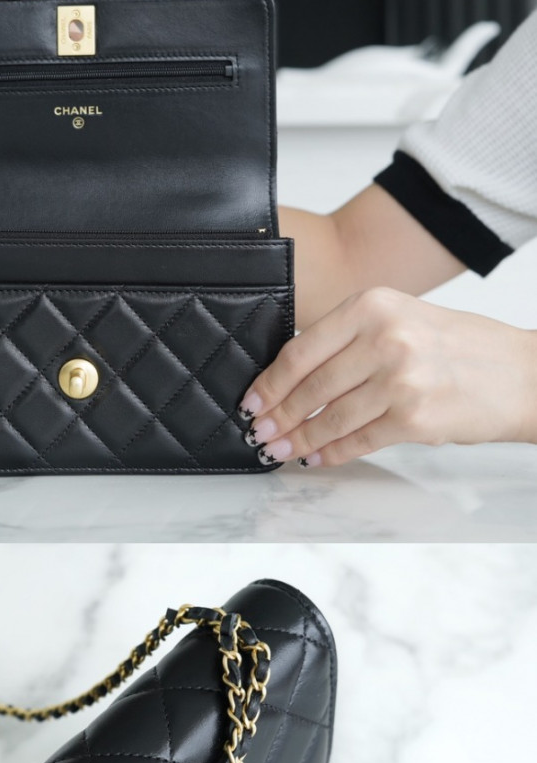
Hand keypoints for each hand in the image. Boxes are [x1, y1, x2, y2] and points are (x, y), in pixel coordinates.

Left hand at [243, 294, 536, 465]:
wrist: (521, 373)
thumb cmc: (464, 347)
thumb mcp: (404, 318)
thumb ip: (354, 338)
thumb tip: (297, 375)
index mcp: (374, 305)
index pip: (302, 348)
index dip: (270, 380)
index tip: (252, 399)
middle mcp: (385, 338)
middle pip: (311, 385)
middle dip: (279, 414)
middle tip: (260, 431)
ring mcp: (400, 380)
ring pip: (330, 417)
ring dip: (300, 439)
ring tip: (281, 450)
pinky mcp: (415, 419)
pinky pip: (359, 440)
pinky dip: (333, 452)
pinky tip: (318, 457)